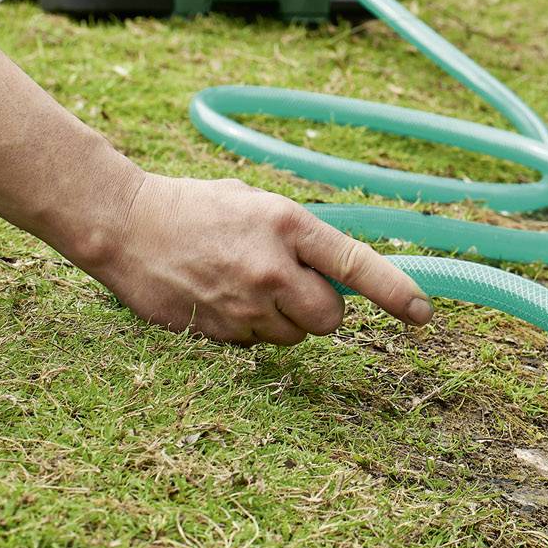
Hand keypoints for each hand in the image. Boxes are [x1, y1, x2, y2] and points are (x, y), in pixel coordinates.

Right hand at [77, 172, 433, 345]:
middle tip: (296, 287)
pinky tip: (220, 298)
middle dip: (322, 310)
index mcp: (288, 224)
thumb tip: (337, 271)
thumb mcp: (257, 203)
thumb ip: (299, 236)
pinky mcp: (217, 331)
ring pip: (293, 337)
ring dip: (283, 320)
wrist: (125, 225)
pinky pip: (256, 344)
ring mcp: (243, 304)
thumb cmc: (195, 206)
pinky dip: (249, 329)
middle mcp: (272, 268)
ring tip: (244, 285)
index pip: (355, 265)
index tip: (422, 314)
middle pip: (329, 319)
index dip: (394, 292)